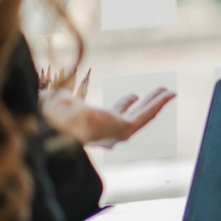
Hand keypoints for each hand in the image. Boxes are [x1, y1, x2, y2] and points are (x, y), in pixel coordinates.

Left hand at [40, 87, 175, 147]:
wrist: (57, 128)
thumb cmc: (52, 116)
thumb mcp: (57, 99)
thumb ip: (59, 94)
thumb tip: (49, 87)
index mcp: (94, 126)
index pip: (115, 114)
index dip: (126, 104)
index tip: (134, 96)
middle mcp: (108, 132)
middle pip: (131, 114)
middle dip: (144, 103)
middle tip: (154, 94)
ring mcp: (118, 133)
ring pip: (144, 114)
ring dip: (156, 102)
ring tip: (168, 92)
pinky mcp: (126, 129)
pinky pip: (147, 114)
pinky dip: (159, 103)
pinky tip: (170, 94)